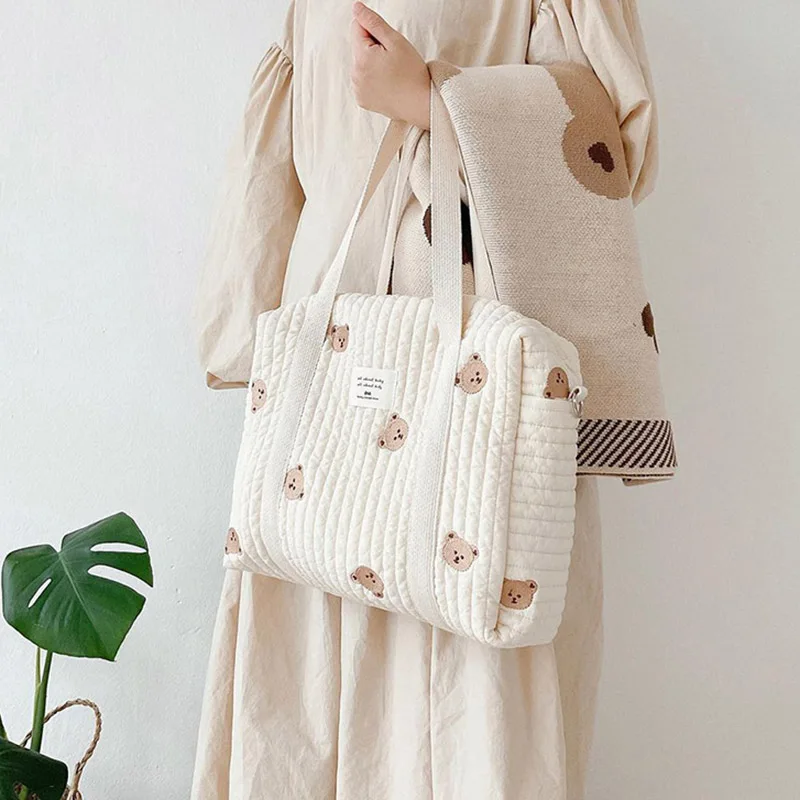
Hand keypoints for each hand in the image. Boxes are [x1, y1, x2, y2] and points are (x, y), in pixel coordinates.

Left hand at [350, 1, 430, 129]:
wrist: (420, 104)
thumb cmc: (412, 73)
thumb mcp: (395, 41)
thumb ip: (373, 22)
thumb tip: (356, 8)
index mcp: (361, 58)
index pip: (356, 27)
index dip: (373, 30)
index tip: (388, 42)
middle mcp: (355, 75)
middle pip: (358, 47)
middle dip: (373, 47)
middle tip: (393, 60)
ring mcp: (357, 89)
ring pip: (360, 64)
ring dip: (372, 63)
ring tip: (392, 73)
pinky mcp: (362, 100)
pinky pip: (363, 81)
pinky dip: (372, 79)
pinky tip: (388, 84)